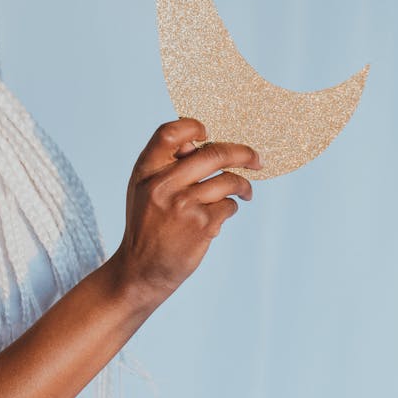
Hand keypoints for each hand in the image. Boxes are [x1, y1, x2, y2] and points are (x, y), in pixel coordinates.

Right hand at [116, 118, 261, 303]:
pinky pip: (229, 206)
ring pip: (228, 180)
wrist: (140, 270)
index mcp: (146, 171)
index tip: (208, 133)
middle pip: (213, 153)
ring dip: (243, 186)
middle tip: (256, 158)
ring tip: (246, 192)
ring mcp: (183, 205)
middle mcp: (163, 184)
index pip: (170, 133)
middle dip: (242, 153)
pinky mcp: (201, 225)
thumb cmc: (146, 225)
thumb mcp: (143, 190)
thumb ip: (166, 165)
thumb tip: (203, 143)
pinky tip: (219, 217)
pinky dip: (230, 208)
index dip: (192, 127)